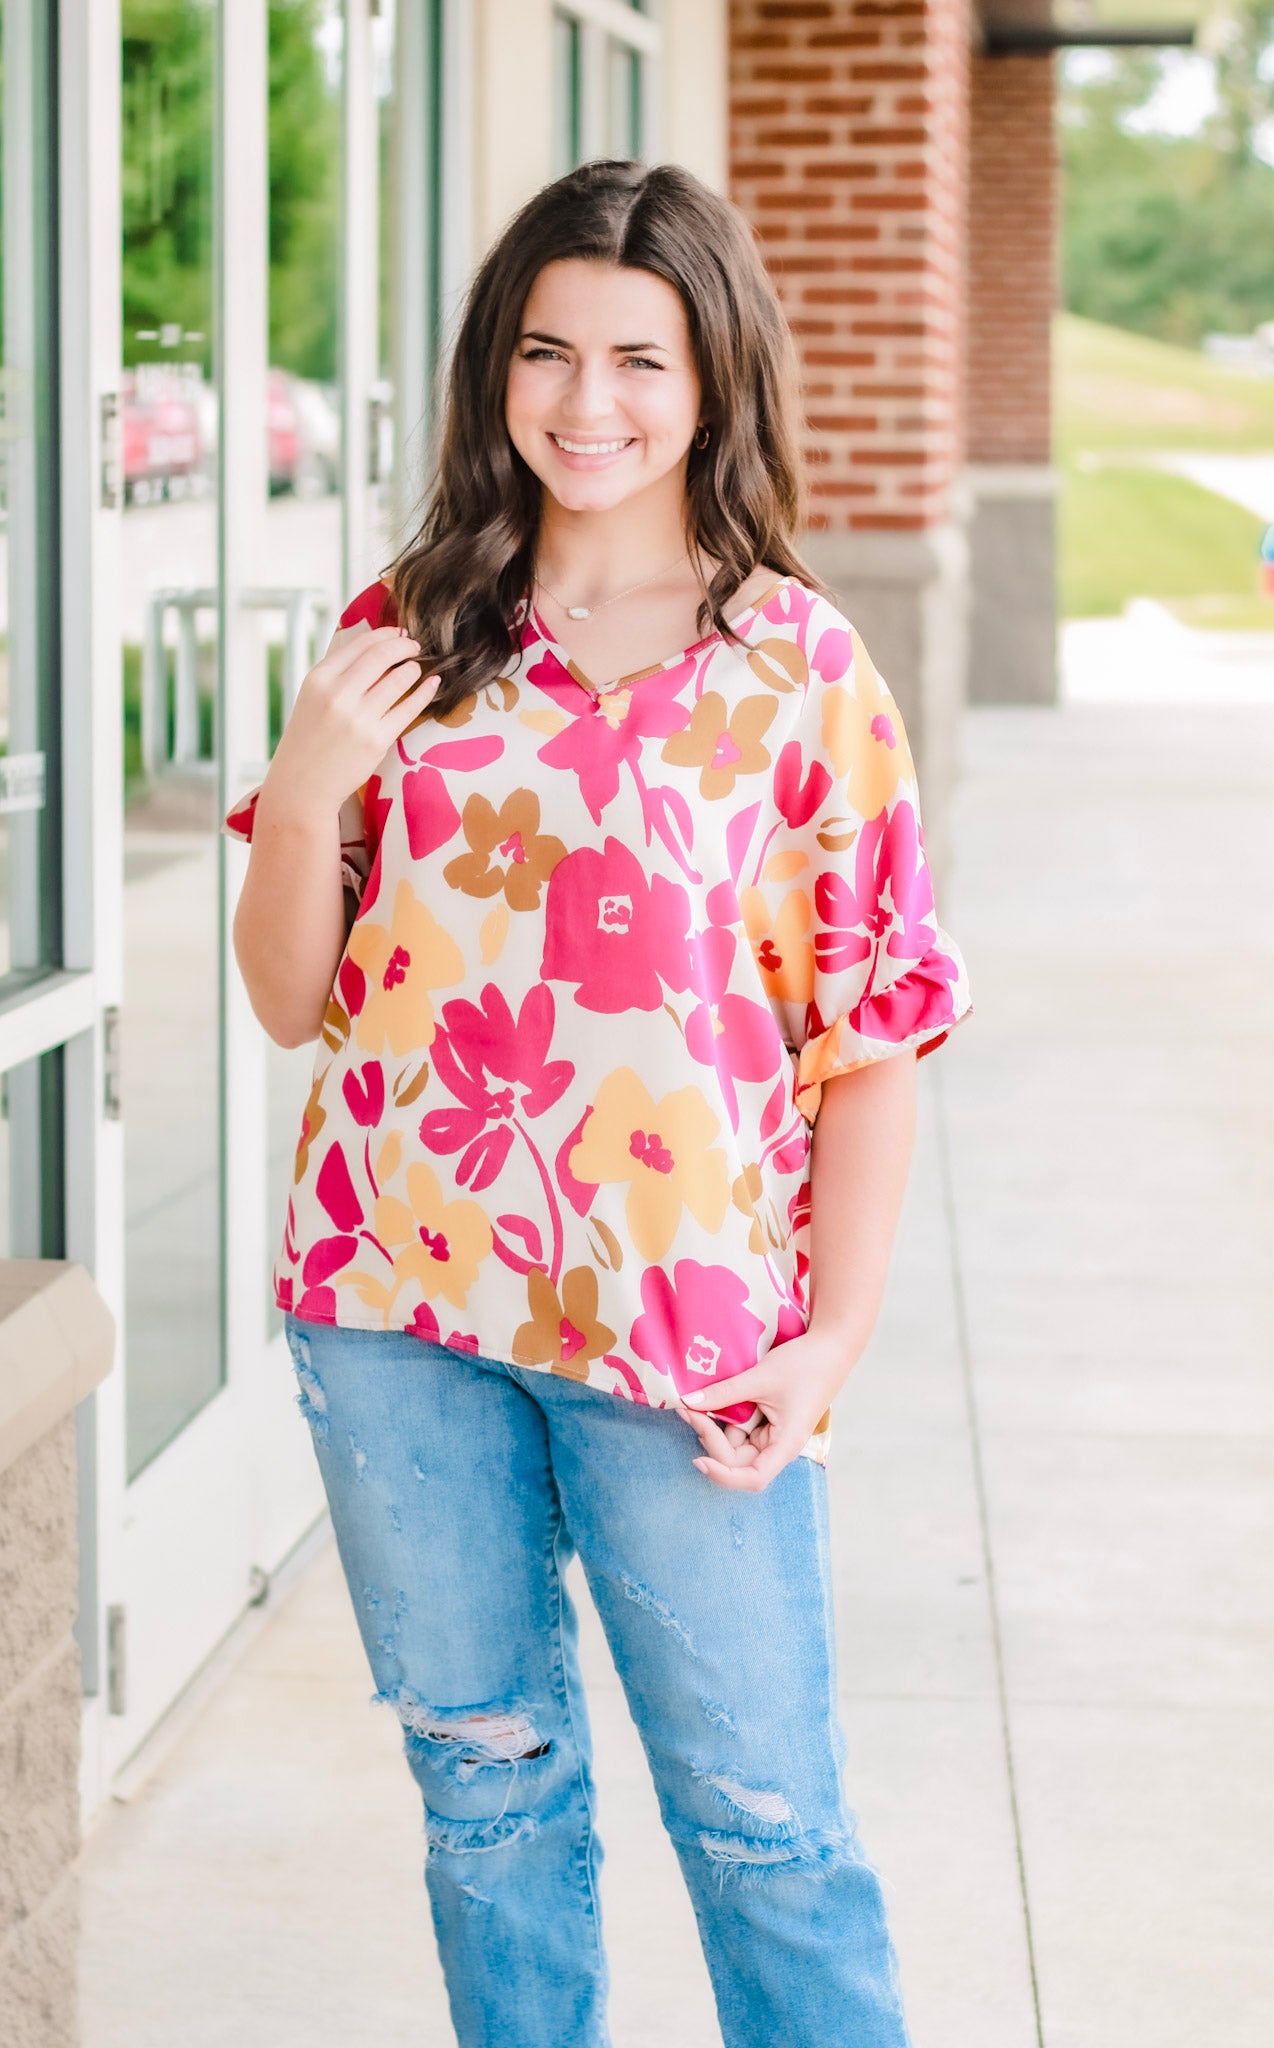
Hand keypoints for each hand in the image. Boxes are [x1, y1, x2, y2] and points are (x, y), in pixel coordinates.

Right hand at [262, 621, 439, 818]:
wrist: (303, 783)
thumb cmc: (310, 737)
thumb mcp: (313, 696)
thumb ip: (339, 671)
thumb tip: (376, 644)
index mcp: (319, 678)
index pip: (360, 644)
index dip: (386, 634)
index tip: (400, 633)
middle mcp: (338, 694)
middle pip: (382, 656)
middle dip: (405, 646)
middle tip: (415, 646)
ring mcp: (358, 718)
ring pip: (399, 679)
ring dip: (414, 669)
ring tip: (417, 669)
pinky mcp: (377, 740)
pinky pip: (409, 708)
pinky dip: (424, 692)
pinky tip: (433, 684)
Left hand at [672, 1326, 859, 1491]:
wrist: (829, 1346)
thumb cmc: (804, 1365)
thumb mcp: (760, 1378)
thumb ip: (723, 1393)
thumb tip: (687, 1402)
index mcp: (785, 1444)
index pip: (751, 1478)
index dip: (723, 1475)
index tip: (698, 1460)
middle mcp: (778, 1446)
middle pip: (736, 1461)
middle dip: (711, 1438)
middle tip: (689, 1409)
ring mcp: (772, 1435)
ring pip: (735, 1445)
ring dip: (714, 1428)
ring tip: (695, 1403)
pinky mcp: (768, 1423)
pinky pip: (741, 1429)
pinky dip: (725, 1419)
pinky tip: (711, 1401)